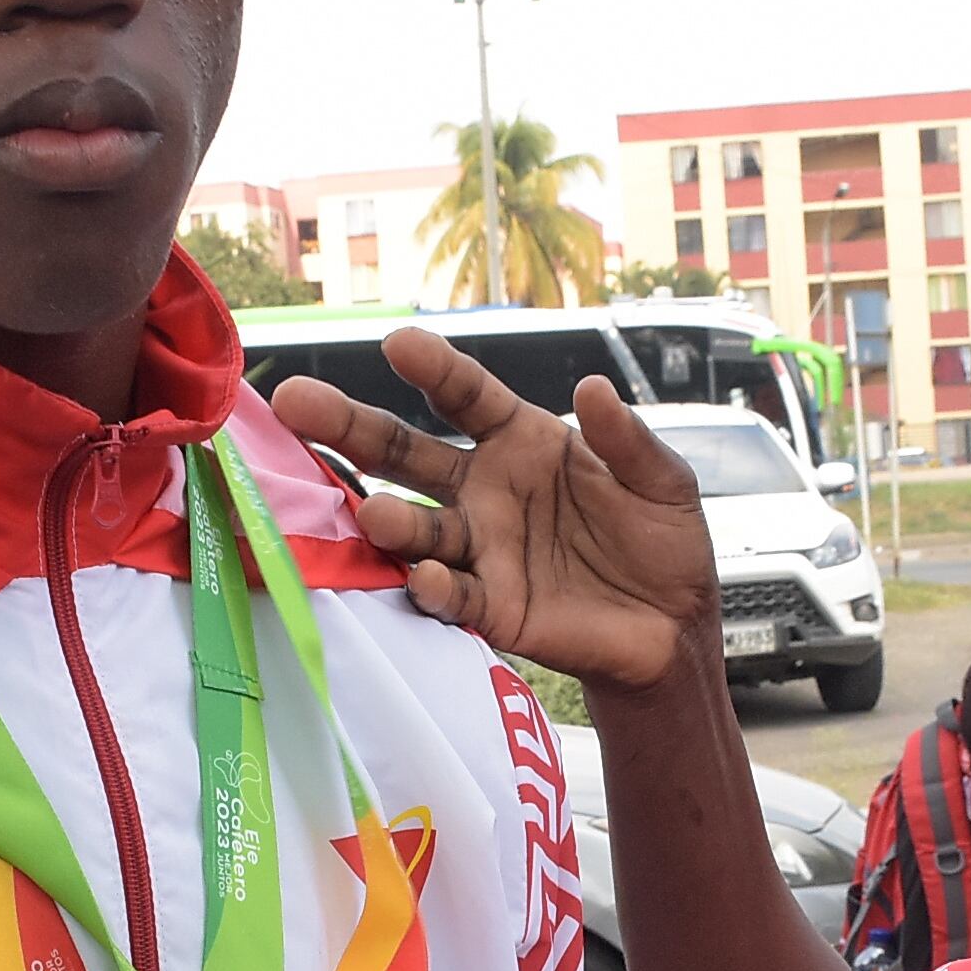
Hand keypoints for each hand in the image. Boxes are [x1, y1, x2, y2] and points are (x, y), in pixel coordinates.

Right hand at [268, 333, 719, 688]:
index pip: (467, 396)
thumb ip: (627, 441)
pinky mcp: (490, 607)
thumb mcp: (663, 482)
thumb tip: (592, 388)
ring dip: (391, 519)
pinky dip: (435, 587)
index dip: (434, 369)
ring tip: (372, 513)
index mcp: (522, 443)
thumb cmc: (661, 540)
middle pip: (406, 452)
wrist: (674, 627)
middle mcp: (485, 490)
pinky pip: (452, 595)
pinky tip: (426, 576)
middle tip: (296, 402)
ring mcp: (480, 549)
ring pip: (419, 527)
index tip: (398, 342)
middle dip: (350, 427)